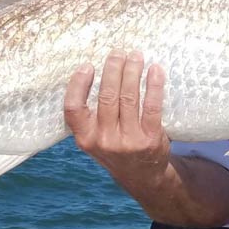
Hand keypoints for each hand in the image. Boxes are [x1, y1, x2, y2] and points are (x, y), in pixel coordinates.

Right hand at [64, 50, 170, 182]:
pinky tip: (155, 70)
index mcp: (85, 138)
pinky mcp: (150, 140)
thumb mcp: (95, 138)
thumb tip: (95, 71)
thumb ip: (92, 114)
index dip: (78, 85)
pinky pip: (152, 107)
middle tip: (119, 52)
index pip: (73, 109)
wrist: (142, 176)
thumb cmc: (116, 147)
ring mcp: (128, 141)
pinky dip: (154, 85)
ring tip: (136, 56)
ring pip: (129, 98)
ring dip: (133, 72)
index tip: (88, 66)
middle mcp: (104, 140)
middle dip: (113, 69)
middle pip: (107, 97)